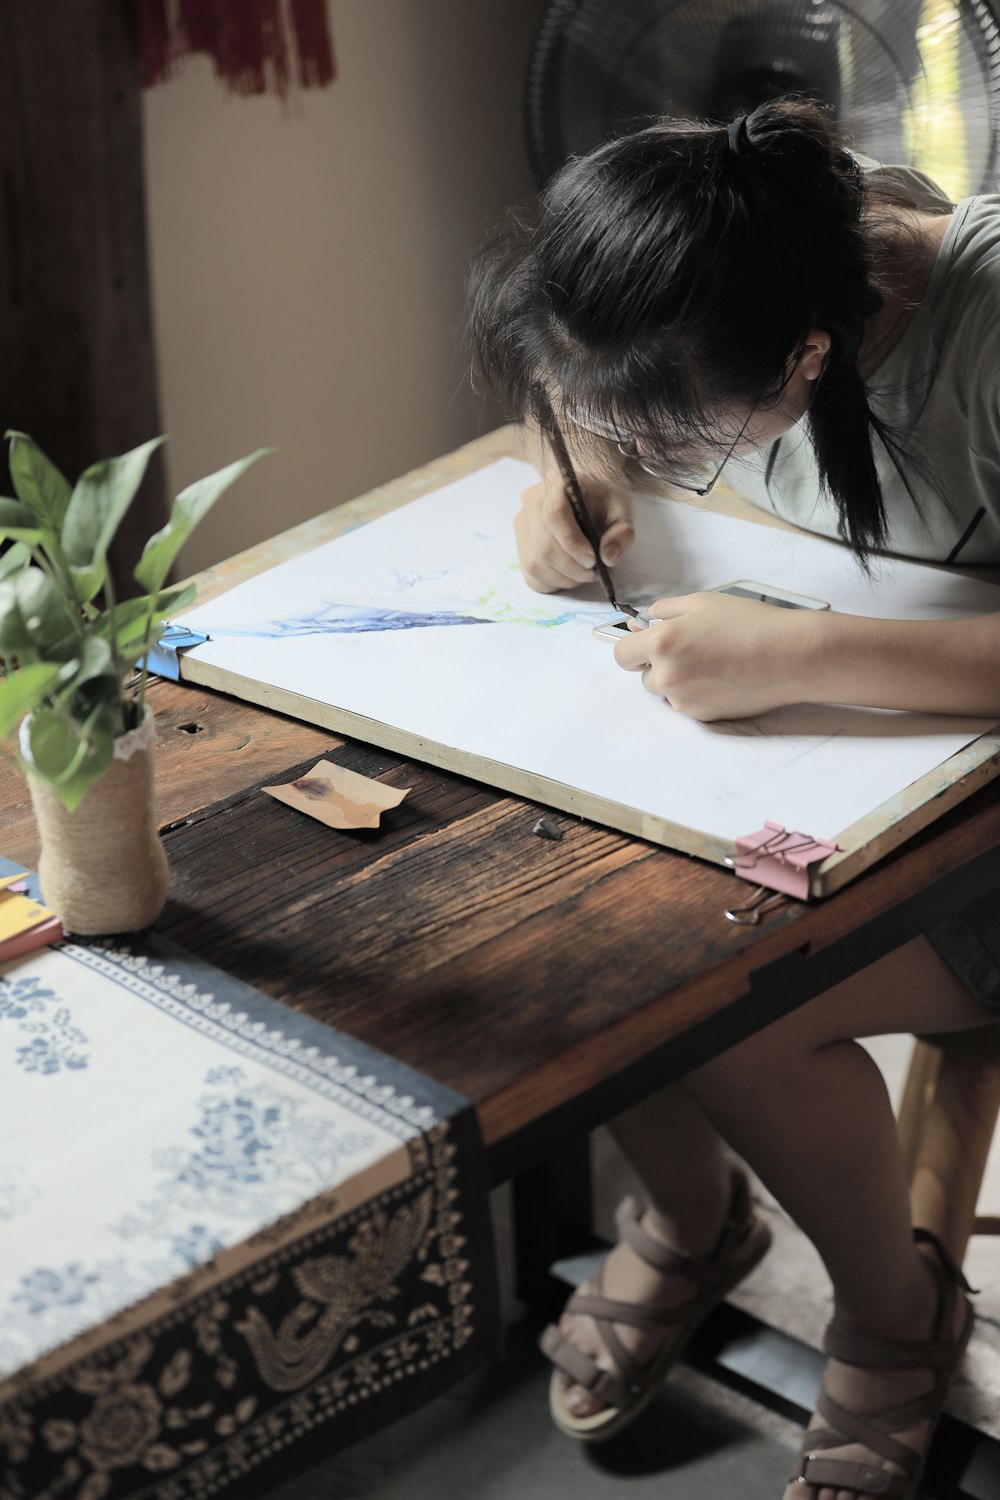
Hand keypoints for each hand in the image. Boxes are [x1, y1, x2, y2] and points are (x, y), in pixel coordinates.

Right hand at [515, 468, 633, 591]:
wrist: (590, 498)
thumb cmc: (604, 501)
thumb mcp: (622, 511)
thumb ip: (621, 533)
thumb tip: (608, 558)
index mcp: (556, 481)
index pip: (555, 514)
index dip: (572, 542)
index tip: (592, 560)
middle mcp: (532, 501)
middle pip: (544, 545)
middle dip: (572, 568)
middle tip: (594, 573)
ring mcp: (522, 524)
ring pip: (535, 563)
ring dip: (563, 578)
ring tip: (584, 574)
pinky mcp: (521, 545)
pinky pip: (531, 574)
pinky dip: (553, 583)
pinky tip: (570, 576)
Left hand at [613, 591, 811, 720]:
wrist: (789, 656)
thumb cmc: (749, 624)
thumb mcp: (702, 602)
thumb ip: (666, 610)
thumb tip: (646, 620)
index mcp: (662, 643)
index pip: (622, 655)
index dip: (632, 648)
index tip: (645, 643)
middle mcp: (667, 676)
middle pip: (644, 676)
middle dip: (660, 664)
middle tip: (691, 649)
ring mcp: (683, 701)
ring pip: (666, 693)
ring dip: (677, 680)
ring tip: (712, 663)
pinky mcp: (702, 717)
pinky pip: (687, 705)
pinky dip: (697, 694)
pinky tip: (723, 678)